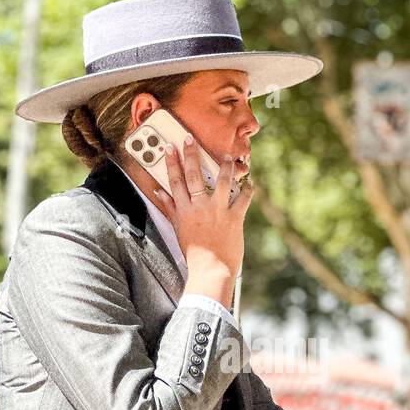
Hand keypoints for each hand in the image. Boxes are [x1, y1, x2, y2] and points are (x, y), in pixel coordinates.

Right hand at [152, 135, 253, 279]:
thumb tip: (159, 193)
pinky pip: (244, 199)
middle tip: (190, 138)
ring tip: (228, 155)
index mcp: (184, 210)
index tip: (169, 147)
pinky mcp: (235, 218)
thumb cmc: (194, 253)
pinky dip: (248, 189)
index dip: (172, 162)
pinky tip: (250, 182)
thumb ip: (170, 209)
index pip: (175, 181)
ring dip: (225, 166)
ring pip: (222, 181)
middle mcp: (200, 207)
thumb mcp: (178, 230)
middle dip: (191, 155)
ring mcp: (218, 211)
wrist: (210, 271)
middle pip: (194, 175)